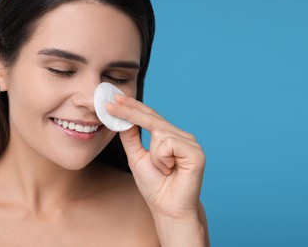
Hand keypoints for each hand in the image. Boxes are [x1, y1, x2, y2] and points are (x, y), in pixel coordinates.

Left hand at [106, 94, 205, 219]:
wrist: (168, 209)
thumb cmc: (155, 187)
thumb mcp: (137, 159)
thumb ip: (132, 139)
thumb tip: (123, 120)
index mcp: (171, 137)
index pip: (151, 117)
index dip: (133, 107)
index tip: (114, 98)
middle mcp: (183, 137)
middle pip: (154, 118)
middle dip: (131, 112)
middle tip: (111, 103)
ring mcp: (191, 144)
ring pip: (160, 133)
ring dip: (153, 155)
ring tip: (163, 170)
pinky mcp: (196, 153)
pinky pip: (168, 143)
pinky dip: (162, 158)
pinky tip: (170, 170)